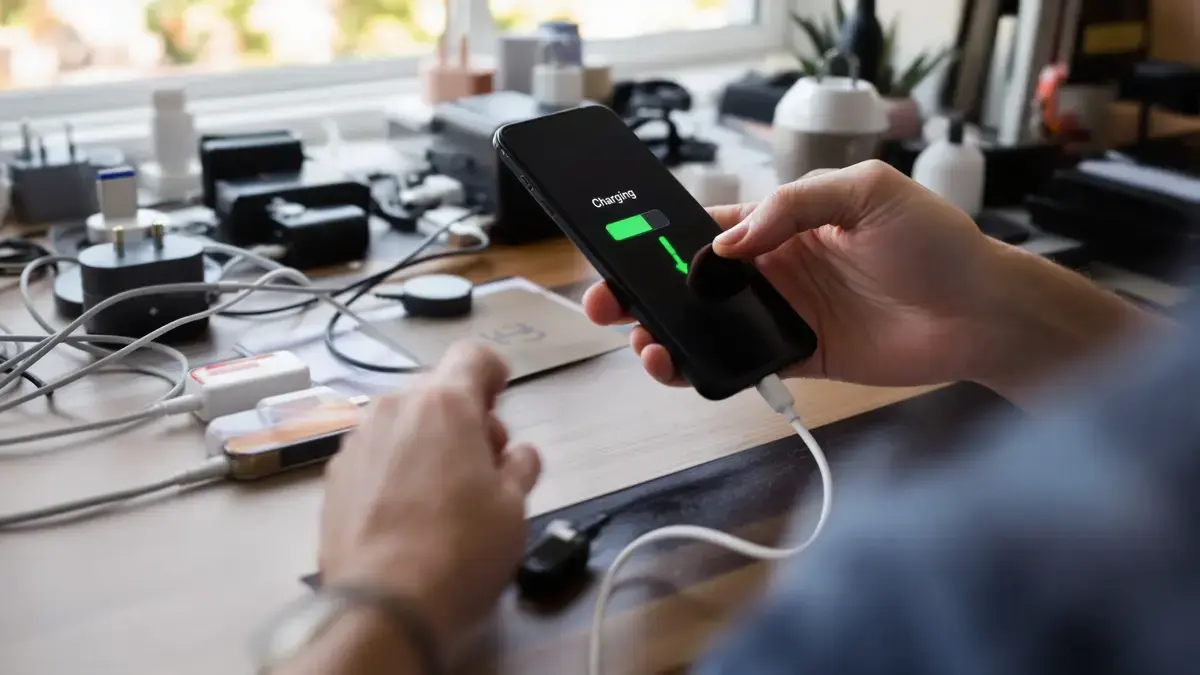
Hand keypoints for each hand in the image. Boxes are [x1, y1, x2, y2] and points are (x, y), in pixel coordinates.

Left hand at [318, 342, 540, 645]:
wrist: (384, 604)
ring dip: (426, 445)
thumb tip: (516, 456)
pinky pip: (376, 456)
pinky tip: (408, 515)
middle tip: (484, 468)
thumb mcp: (514, 507)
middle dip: (463, 420)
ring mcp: (357, 441)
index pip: (473, 356)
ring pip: (403, 424)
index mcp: (445, 404)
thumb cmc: (459, 551)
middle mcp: (394, 409)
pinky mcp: (334, 477)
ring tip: (443, 498)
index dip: (493, 373)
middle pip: (437, 394)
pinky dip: (395, 470)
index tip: (499, 401)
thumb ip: (519, 466)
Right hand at [583, 160, 1008, 388]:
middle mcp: (778, 269)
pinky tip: (688, 369)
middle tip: (609, 304)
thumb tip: (732, 239)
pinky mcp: (801, 357)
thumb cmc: (937, 242)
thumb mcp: (868, 192)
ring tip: (646, 344)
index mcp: (785, 222)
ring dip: (669, 334)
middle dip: (646, 292)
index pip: (709, 227)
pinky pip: (744, 364)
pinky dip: (710, 370)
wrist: (983, 312)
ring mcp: (786, 315)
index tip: (624, 251)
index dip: (663, 240)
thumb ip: (794, 204)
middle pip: (694, 281)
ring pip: (709, 326)